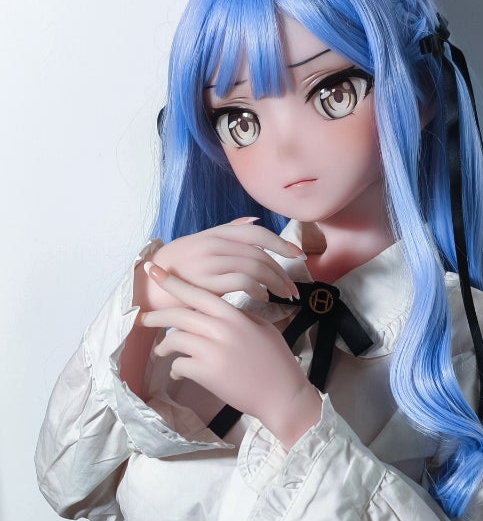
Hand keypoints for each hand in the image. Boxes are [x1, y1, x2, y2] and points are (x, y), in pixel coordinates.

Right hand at [134, 219, 301, 311]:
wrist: (146, 287)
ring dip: (275, 283)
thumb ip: (226, 232)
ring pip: (255, 268)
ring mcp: (210, 263)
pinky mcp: (206, 284)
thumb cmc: (176, 269)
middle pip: (260, 254)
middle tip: (293, 289)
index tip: (298, 255)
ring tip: (284, 296)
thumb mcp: (199, 242)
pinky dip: (257, 291)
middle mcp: (214, 244)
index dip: (281, 243)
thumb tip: (253, 222)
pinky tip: (262, 298)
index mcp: (215, 234)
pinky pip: (242, 283)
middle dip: (282, 271)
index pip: (257, 234)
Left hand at [140, 264, 321, 448]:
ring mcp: (213, 352)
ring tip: (161, 352)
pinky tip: (179, 374)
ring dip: (165, 346)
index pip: (197, 294)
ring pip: (175, 339)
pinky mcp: (208, 374)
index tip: (154, 272)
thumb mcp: (263, 330)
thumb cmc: (277, 363)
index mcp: (234, 316)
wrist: (283, 396)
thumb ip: (239, 317)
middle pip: (179, 315)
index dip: (173, 282)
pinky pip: (180, 365)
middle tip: (144, 319)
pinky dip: (176, 370)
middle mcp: (221, 330)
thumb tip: (219, 311)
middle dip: (156, 316)